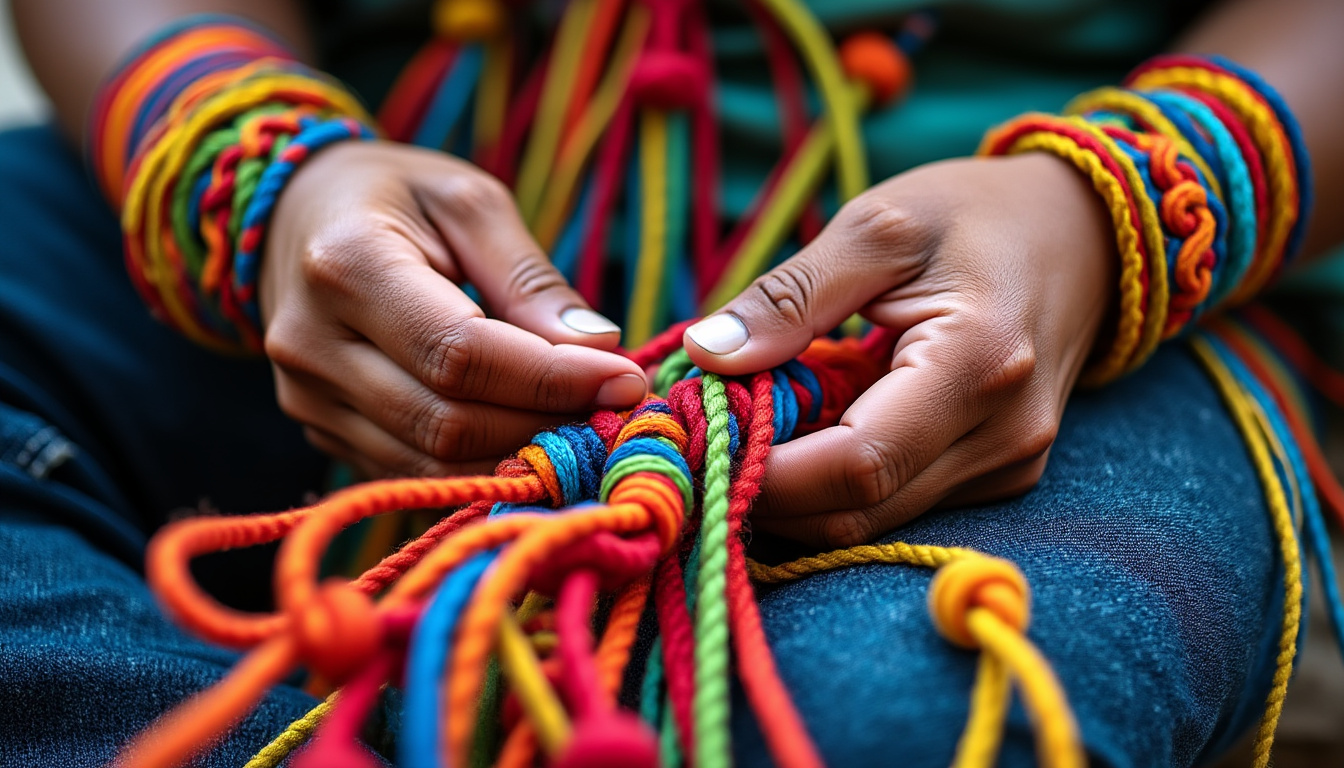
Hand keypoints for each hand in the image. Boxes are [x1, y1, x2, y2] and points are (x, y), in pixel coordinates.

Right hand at [260, 141, 646, 477]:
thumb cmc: (396, 197)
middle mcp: (311, 342)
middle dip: (545, 423)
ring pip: (431, 463)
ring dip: (519, 455)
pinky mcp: (319, 432)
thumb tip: (598, 350)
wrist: (294, 215)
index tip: (624, 379)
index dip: (550, 378)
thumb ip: (531, 280)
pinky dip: (481, 466)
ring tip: (580, 425)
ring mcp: (307, 398)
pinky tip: (528, 436)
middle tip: (614, 409)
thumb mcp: (470, 204)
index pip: (460, 352)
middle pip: (447, 421)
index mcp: (346, 263)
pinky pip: (412, 473)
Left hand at [684, 154, 1115, 546]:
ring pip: (869, 521)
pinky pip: (895, 503)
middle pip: (855, 512)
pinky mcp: (998, 476)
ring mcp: (1007, 467)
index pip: (855, 465)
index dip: (764, 471)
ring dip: (794, 489)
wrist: (1086, 234)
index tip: (694, 438)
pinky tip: (804, 429)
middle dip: (764, 488)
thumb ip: (791, 296)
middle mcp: (1003, 438)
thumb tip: (706, 356)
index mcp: (977, 365)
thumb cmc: (977, 214)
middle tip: (702, 435)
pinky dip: (833, 480)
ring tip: (746, 423)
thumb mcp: (877, 226)